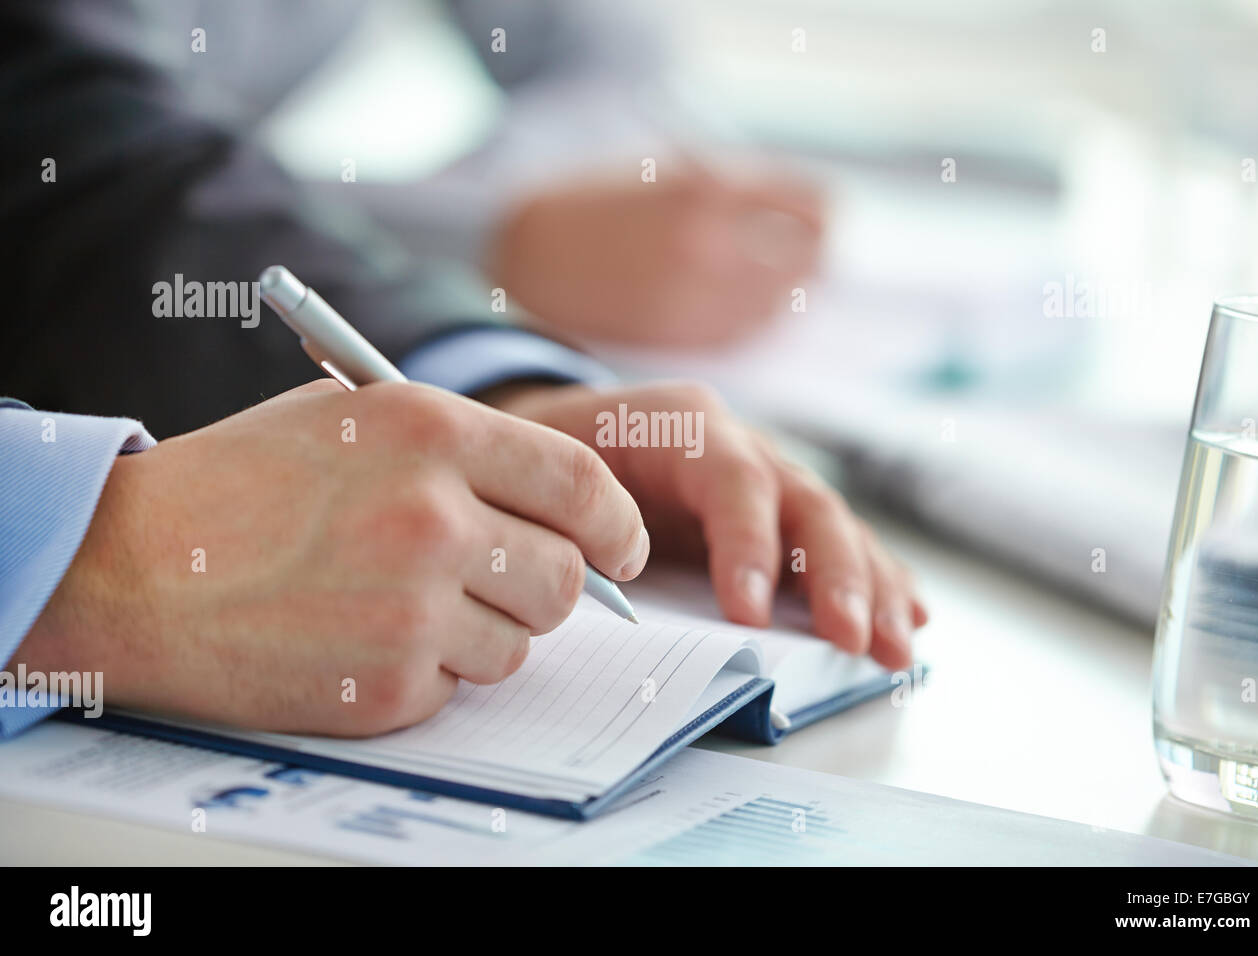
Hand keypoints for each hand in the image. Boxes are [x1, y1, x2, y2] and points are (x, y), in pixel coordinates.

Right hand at [17, 379, 648, 734]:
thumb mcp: (351, 416)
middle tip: (512, 583)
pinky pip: (457, 687)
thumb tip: (559, 504)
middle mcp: (434, 518)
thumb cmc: (237, 484)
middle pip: (566, 579)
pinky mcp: (386, 684)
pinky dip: (430, 671)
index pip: (583, 485)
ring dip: (486, 632)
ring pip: (519, 643)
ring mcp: (412, 608)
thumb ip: (460, 448)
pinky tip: (366, 639)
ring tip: (410, 605)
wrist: (129, 568)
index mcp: (432, 433)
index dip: (617, 525)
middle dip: (552, 587)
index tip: (622, 551)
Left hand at [485, 382, 927, 669]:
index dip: (748, 544)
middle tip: (850, 640)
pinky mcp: (782, 513)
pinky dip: (879, 581)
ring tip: (896, 652)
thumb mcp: (552, 471)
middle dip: (835, 575)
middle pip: (807, 501)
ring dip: (872, 590)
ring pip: (836, 526)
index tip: (747, 616)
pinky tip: (910, 618)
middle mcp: (742, 445)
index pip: (733, 479)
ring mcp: (771, 477)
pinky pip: (839, 544)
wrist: (576, 426)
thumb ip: (583, 519)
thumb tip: (615, 589)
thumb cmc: (559, 451)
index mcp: (683, 425)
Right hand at [488, 168, 823, 346]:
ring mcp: (696, 300)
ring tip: (754, 280)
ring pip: (779, 306)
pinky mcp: (679, 341)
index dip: (819, 214)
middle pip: (808, 263)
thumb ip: (738, 191)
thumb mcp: (671, 171)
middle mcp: (710, 248)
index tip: (812, 219)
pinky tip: (726, 304)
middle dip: (806, 256)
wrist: (527, 254)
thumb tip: (806, 218)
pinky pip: (744, 335)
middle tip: (795, 253)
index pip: (814, 208)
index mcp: (710, 190)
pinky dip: (748, 321)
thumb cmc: (599, 205)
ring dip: (778, 293)